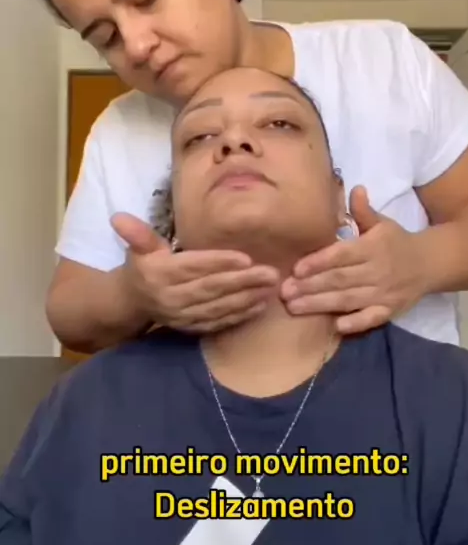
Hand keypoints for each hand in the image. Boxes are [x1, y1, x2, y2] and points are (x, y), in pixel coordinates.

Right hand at [111, 213, 278, 333]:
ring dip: (247, 299)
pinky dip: (239, 316)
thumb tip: (117, 217)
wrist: (132, 302)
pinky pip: (218, 323)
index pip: (194, 267)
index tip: (246, 258)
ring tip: (270, 288)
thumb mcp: (140, 248)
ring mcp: (182, 316)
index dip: (219, 263)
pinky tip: (259, 306)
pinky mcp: (191, 328)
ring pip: (218, 308)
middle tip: (271, 273)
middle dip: (243, 282)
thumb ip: (137, 234)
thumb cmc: (143, 267)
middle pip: (211, 289)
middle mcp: (171, 297)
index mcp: (161, 274)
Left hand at [280, 186, 427, 333]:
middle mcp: (378, 270)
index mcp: (372, 247)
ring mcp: (384, 293)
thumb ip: (364, 211)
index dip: (318, 262)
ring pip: (348, 300)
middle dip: (310, 286)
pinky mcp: (390, 310)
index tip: (295, 269)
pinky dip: (355, 322)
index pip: (342, 255)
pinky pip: (371, 318)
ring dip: (320, 304)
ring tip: (293, 308)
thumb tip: (355, 188)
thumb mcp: (382, 223)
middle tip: (284, 292)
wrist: (430, 264)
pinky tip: (335, 326)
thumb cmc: (396, 241)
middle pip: (340, 280)